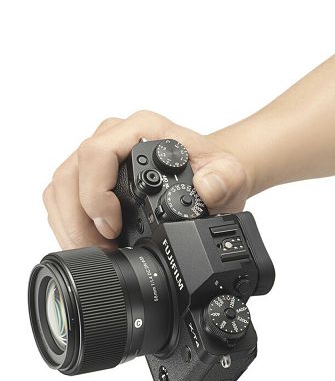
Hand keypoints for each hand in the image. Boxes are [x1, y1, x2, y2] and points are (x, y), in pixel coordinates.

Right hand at [43, 111, 252, 249]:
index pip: (98, 152)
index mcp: (143, 129)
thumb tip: (206, 187)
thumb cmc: (212, 170)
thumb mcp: (229, 175)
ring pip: (60, 186)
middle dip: (78, 219)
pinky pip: (63, 197)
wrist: (209, 174)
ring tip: (95, 252)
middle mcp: (115, 136)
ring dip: (69, 224)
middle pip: (70, 173)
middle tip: (99, 250)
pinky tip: (91, 243)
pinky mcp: (89, 174)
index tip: (112, 226)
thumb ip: (223, 179)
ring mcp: (99, 154)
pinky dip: (70, 223)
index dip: (96, 193)